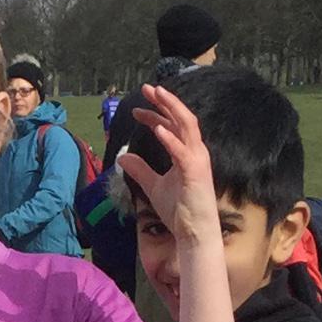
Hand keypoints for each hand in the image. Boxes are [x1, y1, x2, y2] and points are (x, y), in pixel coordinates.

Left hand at [121, 83, 221, 247]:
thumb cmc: (180, 210)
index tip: (136, 110)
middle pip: (181, 118)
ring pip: (187, 125)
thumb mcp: (153, 186)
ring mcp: (197, 160)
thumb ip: (140, 170)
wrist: (194, 232)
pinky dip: (170, 138)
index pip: (171, 126)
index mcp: (186, 153)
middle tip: (147, 88)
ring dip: (171, 108)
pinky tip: (156, 128)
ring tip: (156, 94)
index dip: (155, 114)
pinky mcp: (195, 172)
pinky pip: (183, 150)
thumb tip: (123, 158)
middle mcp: (195, 152)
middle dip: (165, 101)